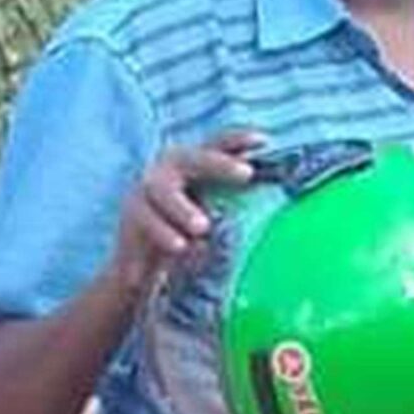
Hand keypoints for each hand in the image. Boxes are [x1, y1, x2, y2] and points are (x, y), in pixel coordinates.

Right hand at [107, 128, 266, 300]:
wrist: (142, 273)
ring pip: (162, 189)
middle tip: (247, 173)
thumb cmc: (187, 240)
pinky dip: (163, 233)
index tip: (263, 141)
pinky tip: (179, 246)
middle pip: (191, 158)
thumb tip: (282, 205)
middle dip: (218, 163)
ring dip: (183, 207)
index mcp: (191, 169)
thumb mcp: (212, 221)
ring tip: (203, 227)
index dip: (237, 140)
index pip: (215, 146)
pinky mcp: (131, 218)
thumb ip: (234, 208)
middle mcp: (168, 173)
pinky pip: (145, 221)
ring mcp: (146, 193)